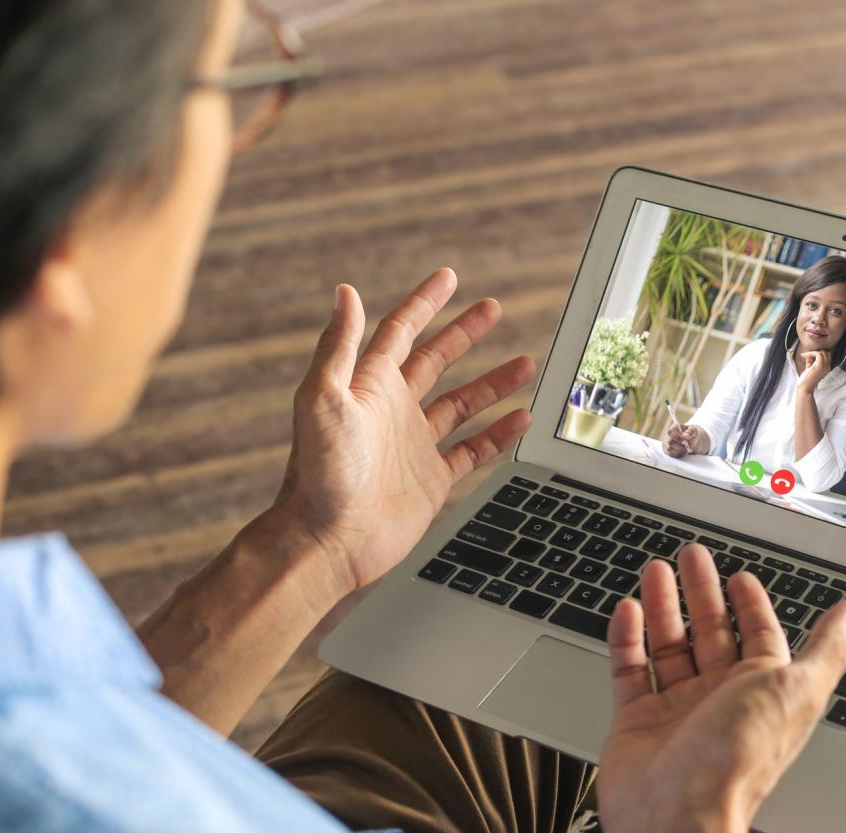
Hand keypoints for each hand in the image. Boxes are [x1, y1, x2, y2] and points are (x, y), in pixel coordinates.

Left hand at [271, 268, 535, 595]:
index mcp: (369, 386)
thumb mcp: (323, 399)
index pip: (401, 332)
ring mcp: (414, 445)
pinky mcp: (431, 479)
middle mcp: (393, 410)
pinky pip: (473, 449)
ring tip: (526, 362)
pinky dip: (498, 434)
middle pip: (435, 359)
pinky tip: (521, 418)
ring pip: (462, 403)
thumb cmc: (319, 473)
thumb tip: (345, 292)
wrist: (328, 540)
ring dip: (492, 382)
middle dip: (464, 332)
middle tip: (493, 308)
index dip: (425, 302)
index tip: (449, 278)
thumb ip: (338, 345)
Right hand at [597, 543, 845, 832]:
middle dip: (702, 593)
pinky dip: (628, 640)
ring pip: (669, 647)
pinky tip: (628, 611)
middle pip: (711, 634)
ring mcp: (676, 712)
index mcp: (762, 694)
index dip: (751, 605)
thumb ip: (827, 647)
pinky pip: (631, 671)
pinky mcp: (636, 722)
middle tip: (691, 557)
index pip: (759, 638)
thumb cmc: (740, 754)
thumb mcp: (798, 688)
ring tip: (654, 571)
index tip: (738, 576)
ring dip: (663, 607)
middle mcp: (720, 702)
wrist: (679, 809)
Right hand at [662, 423, 707, 456]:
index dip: (677, 437)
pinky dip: (678, 454)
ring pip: (669, 449)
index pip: (670, 432)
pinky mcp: (667, 450)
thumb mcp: (694, 431)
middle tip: (687, 446)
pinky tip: (683, 451)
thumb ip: (690, 432)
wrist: (692, 440)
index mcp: (673, 427)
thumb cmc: (692, 434)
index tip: (685, 441)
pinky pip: (671, 454)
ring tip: (686, 449)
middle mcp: (667, 435)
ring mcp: (666, 443)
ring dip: (679, 450)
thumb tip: (686, 436)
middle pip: (669, 442)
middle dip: (680, 445)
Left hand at [797, 348, 830, 394]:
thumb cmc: (806, 379)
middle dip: (817, 351)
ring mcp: (825, 366)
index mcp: (826, 367)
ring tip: (805, 355)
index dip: (819, 353)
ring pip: (823, 352)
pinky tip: (804, 356)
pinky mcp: (820, 366)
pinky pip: (818, 354)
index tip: (809, 355)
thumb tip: (810, 353)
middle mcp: (827, 367)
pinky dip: (810, 353)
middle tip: (807, 355)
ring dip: (813, 352)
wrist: (805, 387)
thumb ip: (811, 360)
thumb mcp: (810, 367)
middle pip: (827, 352)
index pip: (827, 355)